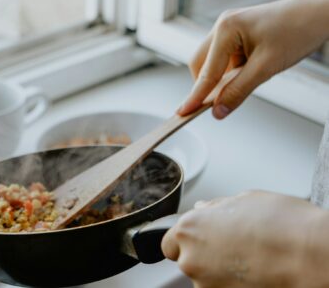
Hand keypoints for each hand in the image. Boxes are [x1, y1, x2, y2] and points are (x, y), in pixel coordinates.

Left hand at [162, 191, 328, 287]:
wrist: (310, 255)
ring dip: (220, 271)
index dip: (186, 240)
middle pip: (188, 260)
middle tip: (232, 245)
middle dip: (204, 254)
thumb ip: (215, 207)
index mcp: (190, 229)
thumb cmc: (282, 223)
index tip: (200, 239)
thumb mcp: (244, 200)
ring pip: (206, 278)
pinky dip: (233, 283)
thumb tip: (204, 209)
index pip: (170, 242)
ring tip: (249, 258)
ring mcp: (207, 285)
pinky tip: (255, 271)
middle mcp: (191, 259)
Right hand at [178, 0, 328, 118]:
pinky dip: (231, 71)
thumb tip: (218, 110)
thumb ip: (238, 91)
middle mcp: (223, 25)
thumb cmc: (298, 31)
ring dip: (221, 78)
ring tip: (245, 81)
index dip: (195, 95)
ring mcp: (230, 28)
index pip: (206, 71)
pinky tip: (249, 73)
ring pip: (212, 62)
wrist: (320, 14)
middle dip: (206, 84)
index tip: (183, 112)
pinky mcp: (238, 34)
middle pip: (200, 64)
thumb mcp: (266, 67)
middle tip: (215, 104)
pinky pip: (225, 58)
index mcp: (226, 28)